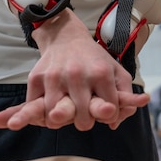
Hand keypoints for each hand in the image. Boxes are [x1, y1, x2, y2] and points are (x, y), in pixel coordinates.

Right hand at [0, 9, 148, 130]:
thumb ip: (125, 96)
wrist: (65, 36)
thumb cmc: (94, 58)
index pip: (108, 111)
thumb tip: (115, 124)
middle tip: (84, 115)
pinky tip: (49, 112)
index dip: (108, 115)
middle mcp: (78, 75)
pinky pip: (35, 109)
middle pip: (83, 120)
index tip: (105, 111)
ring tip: (66, 114)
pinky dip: (41, 116)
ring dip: (62, 121)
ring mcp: (55, 77)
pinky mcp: (36, 78)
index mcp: (101, 73)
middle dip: (85, 122)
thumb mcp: (117, 71)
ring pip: (57, 118)